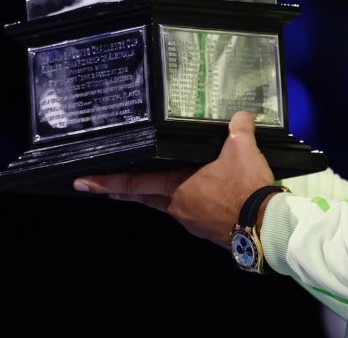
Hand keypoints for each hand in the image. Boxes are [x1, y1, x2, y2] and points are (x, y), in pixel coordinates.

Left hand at [73, 111, 274, 246]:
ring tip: (168, 185)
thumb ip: (238, 128)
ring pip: (169, 205)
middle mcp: (178, 207)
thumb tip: (240, 115)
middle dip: (125, 192)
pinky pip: (192, 213)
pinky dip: (192, 202)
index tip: (83, 182)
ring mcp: (192, 222)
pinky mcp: (209, 231)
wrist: (265, 225)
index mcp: (177, 187)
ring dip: (163, 196)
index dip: (106, 182)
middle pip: (146, 198)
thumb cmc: (243, 186)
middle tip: (108, 188)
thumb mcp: (242, 148)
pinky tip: (206, 195)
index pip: (134, 183)